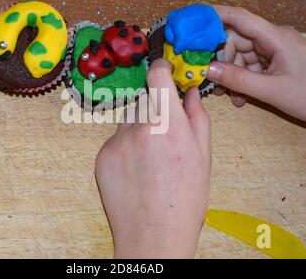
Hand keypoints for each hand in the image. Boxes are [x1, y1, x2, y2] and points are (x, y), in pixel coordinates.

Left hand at [95, 59, 210, 257]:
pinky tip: (135, 170)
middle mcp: (139, 127)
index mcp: (169, 124)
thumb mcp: (203, 157)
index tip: (162, 72)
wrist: (153, 235)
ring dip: (138, 128)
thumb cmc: (186, 200)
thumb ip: (197, 118)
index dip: (160, 69)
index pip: (157, 76)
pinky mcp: (102, 156)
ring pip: (128, 120)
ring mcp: (116, 141)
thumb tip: (190, 93)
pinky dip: (124, 147)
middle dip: (154, 109)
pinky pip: (115, 140)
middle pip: (143, 100)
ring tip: (149, 158)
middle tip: (163, 136)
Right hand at [208, 5, 305, 132]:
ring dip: (232, 76)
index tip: (193, 21)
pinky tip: (241, 98)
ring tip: (229, 97)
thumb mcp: (271, 91)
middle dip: (221, 61)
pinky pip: (251, 67)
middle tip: (210, 81)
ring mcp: (275, 51)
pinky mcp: (276, 63)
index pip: (240, 18)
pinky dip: (243, 81)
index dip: (215, 16)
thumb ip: (238, 80)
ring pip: (241, 57)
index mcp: (276, 37)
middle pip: (236, 41)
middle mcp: (274, 39)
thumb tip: (208, 69)